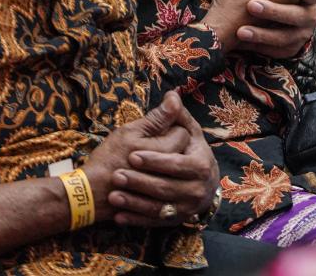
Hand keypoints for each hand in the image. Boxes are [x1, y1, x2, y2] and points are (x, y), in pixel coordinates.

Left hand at [103, 91, 219, 227]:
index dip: (155, 160)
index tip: (132, 156)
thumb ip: (176, 117)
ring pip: (158, 207)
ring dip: (134, 202)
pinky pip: (153, 222)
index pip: (176, 164)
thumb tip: (171, 94)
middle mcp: (198, 189)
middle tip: (117, 175)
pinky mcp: (175, 221)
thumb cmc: (188, 153)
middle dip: (139, 182)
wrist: (200, 185)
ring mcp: (186, 207)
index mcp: (201, 164)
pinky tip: (118, 215)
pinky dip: (135, 219)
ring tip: (114, 194)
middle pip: (165, 187)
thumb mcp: (187, 134)